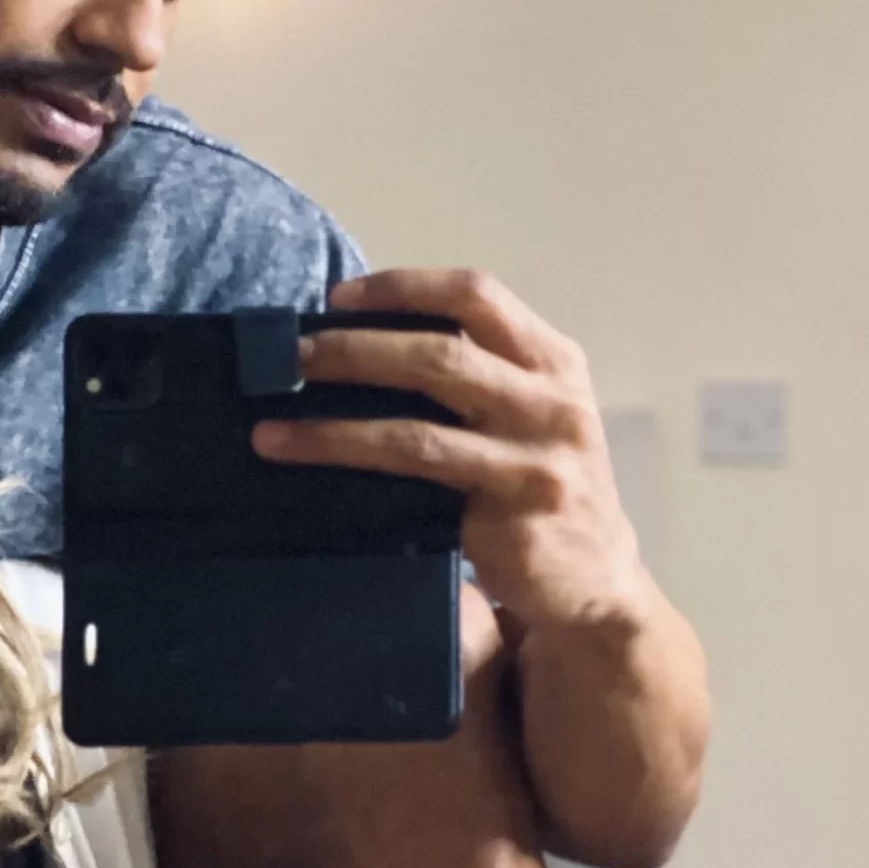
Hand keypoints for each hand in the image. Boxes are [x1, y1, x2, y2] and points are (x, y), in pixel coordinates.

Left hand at [249, 267, 649, 635]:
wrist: (597, 579)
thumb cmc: (541, 483)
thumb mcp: (530, 413)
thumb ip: (476, 375)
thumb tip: (358, 343)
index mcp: (554, 360)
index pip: (476, 294)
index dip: (403, 287)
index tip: (338, 297)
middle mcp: (551, 402)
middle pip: (439, 355)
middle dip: (353, 350)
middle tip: (291, 358)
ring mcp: (534, 462)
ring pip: (417, 430)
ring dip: (332, 427)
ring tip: (271, 428)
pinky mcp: (510, 518)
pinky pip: (418, 487)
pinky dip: (357, 473)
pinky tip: (312, 472)